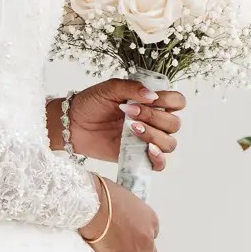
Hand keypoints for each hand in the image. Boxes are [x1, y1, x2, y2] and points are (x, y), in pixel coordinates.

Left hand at [66, 78, 186, 171]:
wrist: (72, 124)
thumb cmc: (92, 103)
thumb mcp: (110, 88)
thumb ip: (131, 87)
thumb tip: (151, 95)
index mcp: (152, 103)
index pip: (177, 102)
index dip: (169, 101)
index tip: (150, 99)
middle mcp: (155, 122)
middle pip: (174, 124)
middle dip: (154, 117)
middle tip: (129, 112)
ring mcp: (148, 140)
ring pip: (170, 143)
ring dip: (154, 135)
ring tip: (132, 128)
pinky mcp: (138, 157)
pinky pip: (160, 164)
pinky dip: (159, 159)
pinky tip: (148, 149)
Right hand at [78, 175, 158, 251]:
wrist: (92, 203)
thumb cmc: (104, 195)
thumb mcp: (127, 200)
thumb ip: (131, 216)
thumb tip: (124, 221)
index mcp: (151, 221)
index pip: (152, 238)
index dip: (140, 241)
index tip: (131, 240)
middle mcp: (146, 238)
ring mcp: (134, 251)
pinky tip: (100, 251)